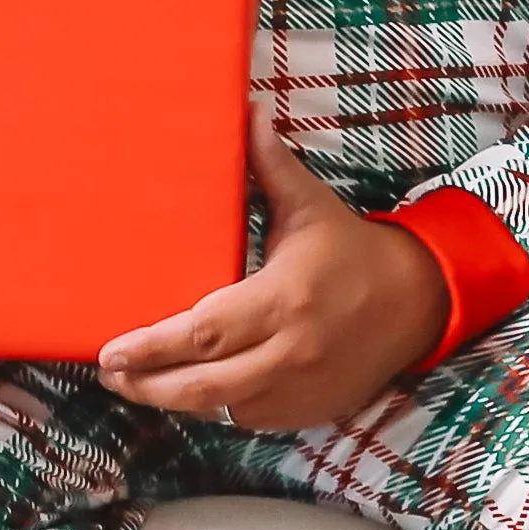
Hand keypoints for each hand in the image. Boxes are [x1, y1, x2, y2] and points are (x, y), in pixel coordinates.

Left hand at [93, 115, 445, 436]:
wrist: (420, 302)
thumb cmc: (354, 251)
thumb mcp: (310, 206)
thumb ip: (269, 165)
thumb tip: (247, 110)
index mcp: (283, 300)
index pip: (203, 332)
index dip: (152, 347)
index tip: (110, 350)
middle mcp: (290, 352)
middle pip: (202, 384)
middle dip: (147, 385)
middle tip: (107, 374)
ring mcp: (300, 389)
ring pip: (221, 408)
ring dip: (174, 400)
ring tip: (135, 384)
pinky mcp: (309, 411)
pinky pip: (250, 419)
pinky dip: (217, 408)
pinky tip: (187, 393)